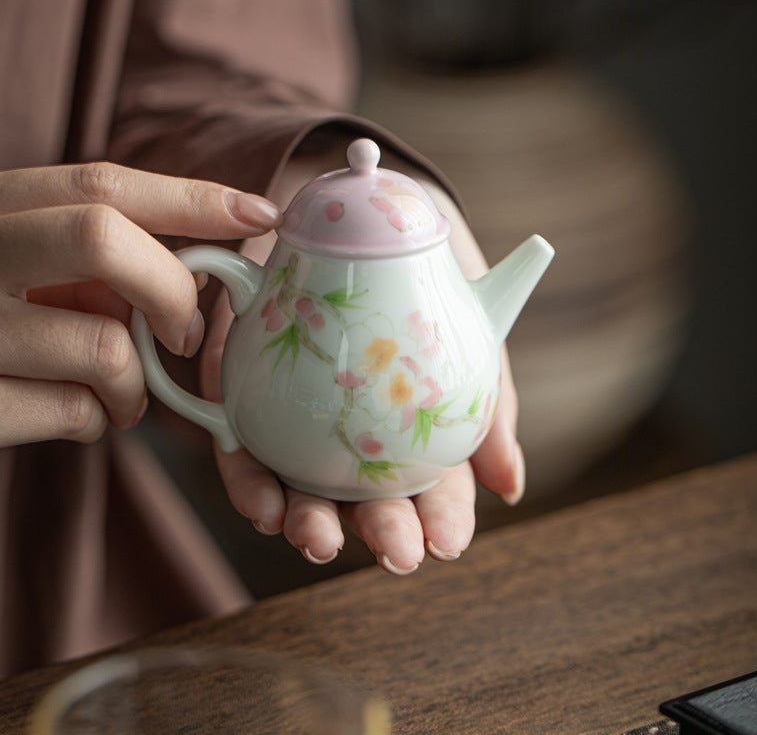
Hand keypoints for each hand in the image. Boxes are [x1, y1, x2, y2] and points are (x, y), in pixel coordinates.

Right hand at [0, 162, 280, 469]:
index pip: (96, 183)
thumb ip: (76, 263)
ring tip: (118, 398)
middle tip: (186, 333)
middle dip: (170, 287)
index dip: (189, 196)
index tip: (257, 210)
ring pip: (103, 345)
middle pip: (100, 237)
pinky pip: (74, 411)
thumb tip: (185, 279)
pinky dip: (98, 421)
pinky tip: (74, 420)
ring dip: (135, 386)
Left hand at [201, 173, 524, 573]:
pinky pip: (244, 453)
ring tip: (320, 537)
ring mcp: (302, 421)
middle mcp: (358, 434)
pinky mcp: (247, 400)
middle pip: (371, 499)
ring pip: (306, 489)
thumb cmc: (419, 267)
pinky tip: (266, 505)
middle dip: (383, 532)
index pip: (435, 486)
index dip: (443, 519)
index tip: (448, 542)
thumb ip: (490, 398)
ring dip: (311, 523)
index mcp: (414, 426)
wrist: (350, 204)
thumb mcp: (468, 318)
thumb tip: (512, 486)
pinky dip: (252, 484)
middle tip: (396, 551)